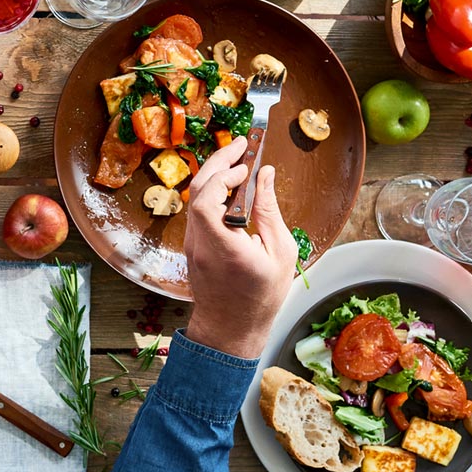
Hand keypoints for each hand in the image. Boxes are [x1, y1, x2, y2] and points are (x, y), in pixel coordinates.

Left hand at [182, 137, 295, 358]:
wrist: (231, 327)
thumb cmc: (261, 296)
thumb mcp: (280, 253)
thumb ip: (270, 211)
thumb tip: (266, 176)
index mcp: (224, 248)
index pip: (206, 202)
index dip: (221, 176)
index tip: (245, 166)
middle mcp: (201, 243)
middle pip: (197, 191)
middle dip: (218, 162)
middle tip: (242, 144)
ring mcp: (192, 244)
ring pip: (194, 198)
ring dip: (214, 174)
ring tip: (239, 159)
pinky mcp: (192, 244)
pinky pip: (197, 209)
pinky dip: (212, 191)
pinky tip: (230, 184)